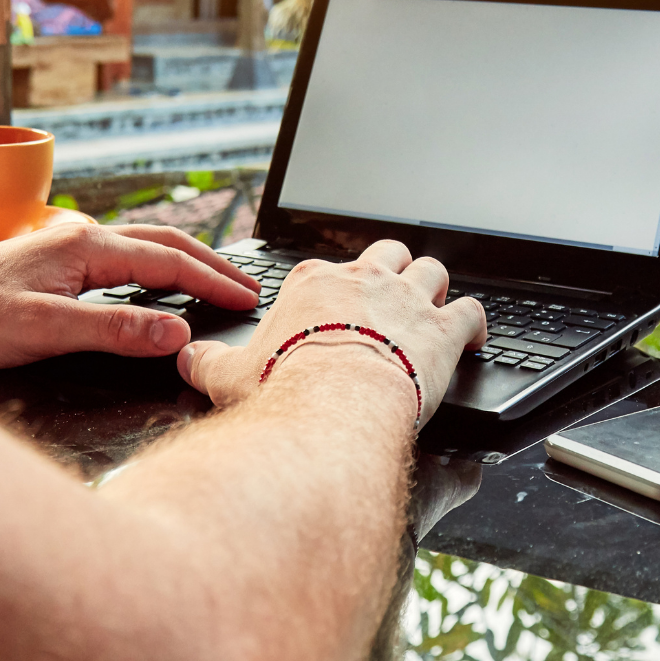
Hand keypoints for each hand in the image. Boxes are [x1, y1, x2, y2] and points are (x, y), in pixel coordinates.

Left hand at [0, 222, 260, 367]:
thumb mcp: (44, 331)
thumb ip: (113, 332)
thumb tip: (175, 335)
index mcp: (87, 246)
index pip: (169, 263)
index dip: (213, 284)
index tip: (248, 301)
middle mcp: (82, 236)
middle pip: (166, 244)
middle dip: (212, 265)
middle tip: (248, 290)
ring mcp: (69, 245)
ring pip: (145, 246)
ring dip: (187, 262)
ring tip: (216, 283)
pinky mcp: (55, 259)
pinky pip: (123, 256)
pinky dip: (157, 266)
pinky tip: (156, 283)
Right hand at [177, 240, 485, 426]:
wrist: (331, 407)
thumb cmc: (281, 391)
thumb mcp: (227, 375)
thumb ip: (206, 361)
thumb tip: (184, 357)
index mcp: (314, 284)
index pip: (328, 268)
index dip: (336, 287)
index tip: (336, 306)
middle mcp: (364, 280)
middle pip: (388, 253)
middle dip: (394, 270)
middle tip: (393, 297)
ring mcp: (407, 301)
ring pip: (433, 270)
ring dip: (435, 288)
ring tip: (434, 309)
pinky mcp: (442, 329)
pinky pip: (472, 311)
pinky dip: (476, 324)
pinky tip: (474, 338)